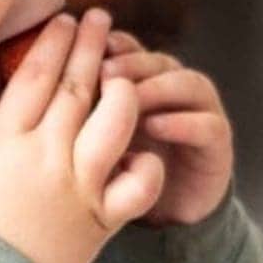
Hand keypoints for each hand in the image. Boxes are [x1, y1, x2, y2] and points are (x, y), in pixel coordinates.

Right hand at [0, 9, 166, 262]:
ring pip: (115, 120)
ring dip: (123, 90)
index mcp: (6, 141)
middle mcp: (44, 156)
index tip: (66, 20)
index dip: (54, 42)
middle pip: (76, 87)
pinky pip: (139, 181)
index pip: (35, 75)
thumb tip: (30, 88)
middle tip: (100, 19)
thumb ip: (8, 127)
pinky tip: (142, 153)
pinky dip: (145, 164)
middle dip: (91, 45)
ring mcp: (77, 185)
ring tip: (125, 74)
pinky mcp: (102, 216)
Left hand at [100, 29, 234, 226]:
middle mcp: (175, 90)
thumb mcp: (96, 138)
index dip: (113, 46)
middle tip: (105, 70)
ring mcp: (201, 113)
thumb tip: (45, 81)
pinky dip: (183, 122)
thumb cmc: (121, 172)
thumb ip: (84, 109)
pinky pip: (207, 125)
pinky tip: (156, 126)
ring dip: (158, 87)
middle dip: (132, 63)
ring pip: (188, 83)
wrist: (163, 215)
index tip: (89, 50)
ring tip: (129, 98)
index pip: (132, 50)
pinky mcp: (217, 144)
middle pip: (159, 61)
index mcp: (144, 81)